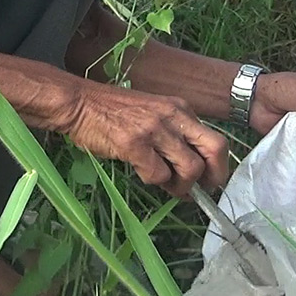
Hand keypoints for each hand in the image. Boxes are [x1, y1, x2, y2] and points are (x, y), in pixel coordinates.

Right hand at [64, 83, 228, 197]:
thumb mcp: (152, 112)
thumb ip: (173, 133)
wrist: (78, 103)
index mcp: (180, 108)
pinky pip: (158, 175)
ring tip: (168, 187)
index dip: (217, 166)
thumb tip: (191, 168)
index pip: (215, 139)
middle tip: (201, 192)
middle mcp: (173, 115)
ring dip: (182, 187)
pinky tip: (140, 171)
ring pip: (190, 168)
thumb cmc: (111, 110)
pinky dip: (153, 181)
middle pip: (215, 149)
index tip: (208, 181)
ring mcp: (155, 129)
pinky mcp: (134, 143)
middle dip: (213, 177)